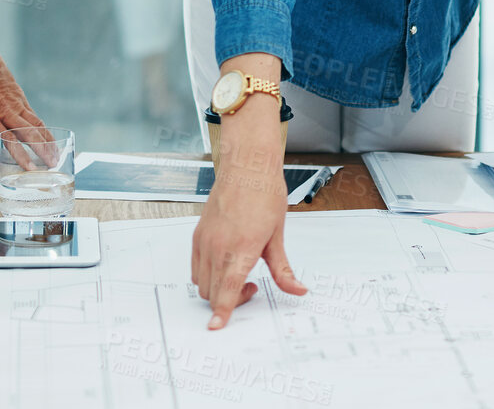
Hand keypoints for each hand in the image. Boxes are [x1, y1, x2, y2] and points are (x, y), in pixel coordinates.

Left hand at [0, 13, 43, 160]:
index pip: (3, 138)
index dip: (17, 154)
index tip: (28, 168)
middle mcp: (1, 108)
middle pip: (25, 132)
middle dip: (39, 151)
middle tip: (50, 168)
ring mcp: (13, 101)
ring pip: (34, 123)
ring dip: (46, 141)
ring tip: (56, 158)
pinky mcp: (19, 95)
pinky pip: (33, 115)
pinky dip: (43, 128)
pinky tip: (50, 139)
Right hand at [192, 126, 304, 328]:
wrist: (247, 167)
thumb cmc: (265, 195)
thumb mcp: (278, 235)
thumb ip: (283, 269)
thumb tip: (298, 290)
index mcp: (241, 248)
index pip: (227, 289)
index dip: (222, 312)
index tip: (217, 326)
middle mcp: (218, 246)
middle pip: (212, 292)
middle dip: (228, 300)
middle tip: (252, 286)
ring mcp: (205, 240)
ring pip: (201, 282)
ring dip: (216, 289)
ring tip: (238, 273)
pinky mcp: (198, 235)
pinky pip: (196, 267)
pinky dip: (207, 275)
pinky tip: (225, 262)